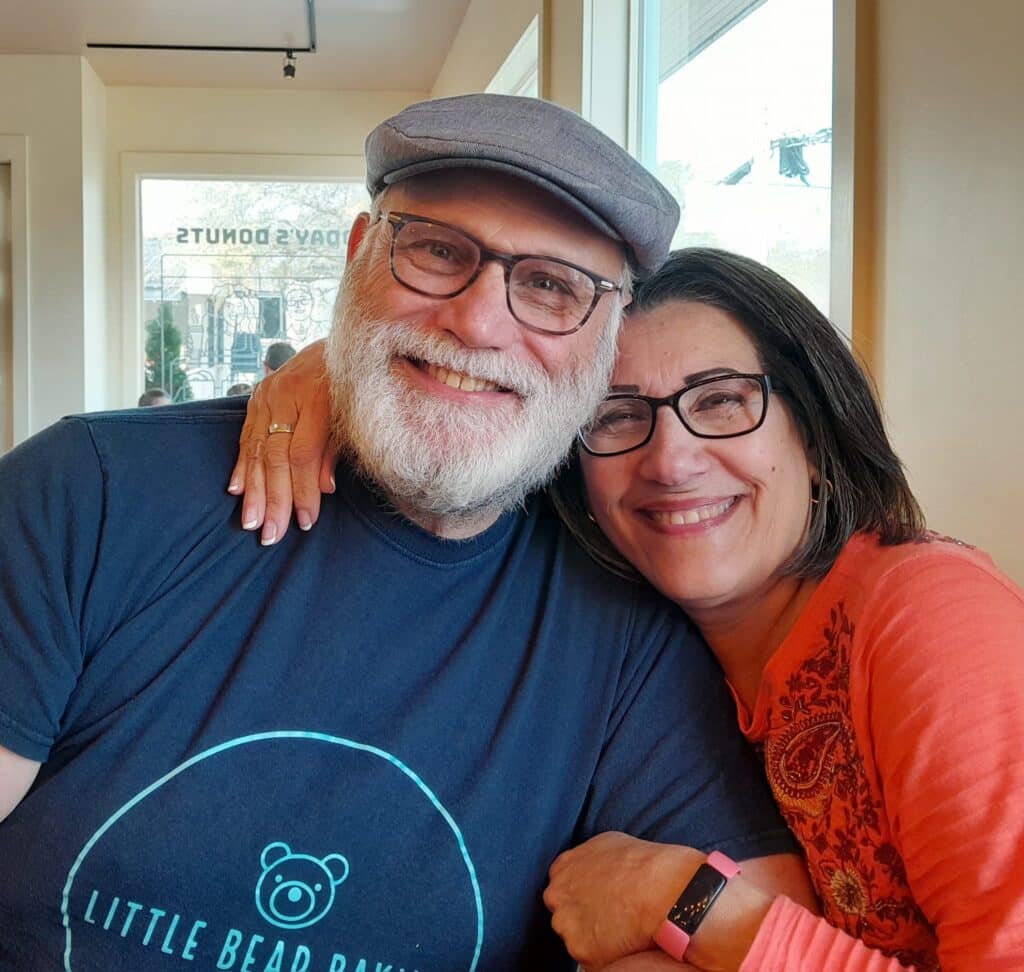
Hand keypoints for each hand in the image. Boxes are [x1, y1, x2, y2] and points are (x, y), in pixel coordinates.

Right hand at [227, 340, 336, 544]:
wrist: (336, 343)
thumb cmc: (353, 386)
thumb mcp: (354, 415)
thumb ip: (336, 450)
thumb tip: (324, 489)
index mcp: (317, 399)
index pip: (303, 455)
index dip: (302, 491)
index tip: (304, 521)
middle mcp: (286, 396)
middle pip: (275, 457)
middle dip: (273, 499)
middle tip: (271, 533)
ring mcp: (267, 395)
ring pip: (256, 450)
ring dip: (253, 490)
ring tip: (252, 522)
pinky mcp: (256, 397)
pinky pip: (246, 436)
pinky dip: (241, 466)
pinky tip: (236, 490)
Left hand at [544, 833, 703, 967]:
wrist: (661, 889)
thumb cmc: (643, 864)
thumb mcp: (609, 844)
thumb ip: (588, 859)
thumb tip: (593, 868)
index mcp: (562, 868)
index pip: (562, 888)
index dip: (582, 896)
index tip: (598, 900)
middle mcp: (557, 896)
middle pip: (564, 913)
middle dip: (582, 916)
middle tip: (610, 916)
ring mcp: (566, 924)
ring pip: (576, 937)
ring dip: (593, 936)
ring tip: (621, 928)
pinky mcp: (580, 950)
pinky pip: (590, 957)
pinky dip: (605, 954)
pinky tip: (624, 941)